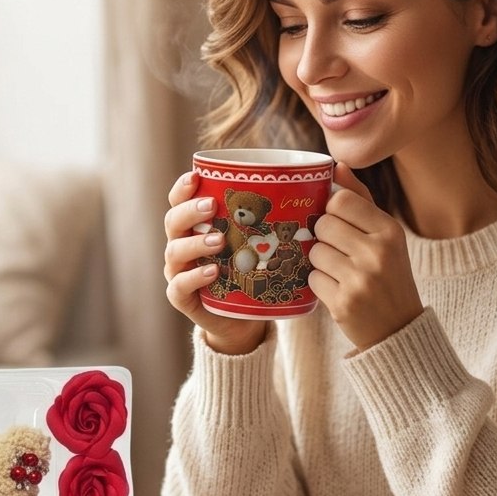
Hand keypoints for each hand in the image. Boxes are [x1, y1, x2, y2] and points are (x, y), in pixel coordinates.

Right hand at [163, 171, 266, 354]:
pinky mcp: (184, 299)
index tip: (196, 176)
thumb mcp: (263, 243)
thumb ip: (278, 218)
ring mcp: (179, 273)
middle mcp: (182, 246)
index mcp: (196, 227)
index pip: (180, 201)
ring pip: (175, 251)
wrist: (246, 319)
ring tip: (219, 241)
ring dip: (195, 243)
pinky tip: (213, 272)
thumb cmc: (254, 272)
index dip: (183, 188)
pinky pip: (179, 287)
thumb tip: (322, 187)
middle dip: (190, 211)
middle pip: (173, 221)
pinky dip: (194, 278)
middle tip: (212, 207)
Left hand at [308, 164, 422, 349]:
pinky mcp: (343, 303)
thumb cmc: (389, 275)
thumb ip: (361, 200)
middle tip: (339, 251)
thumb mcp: (386, 236)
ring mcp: (360, 279)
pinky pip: (312, 278)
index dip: (332, 209)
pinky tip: (337, 289)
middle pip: (323, 224)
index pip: (341, 199)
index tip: (338, 222)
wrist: (399, 329)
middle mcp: (377, 253)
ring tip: (339, 272)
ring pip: (314, 251)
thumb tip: (337, 165)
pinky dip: (319, 284)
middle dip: (324, 237)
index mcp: (390, 231)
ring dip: (319, 261)